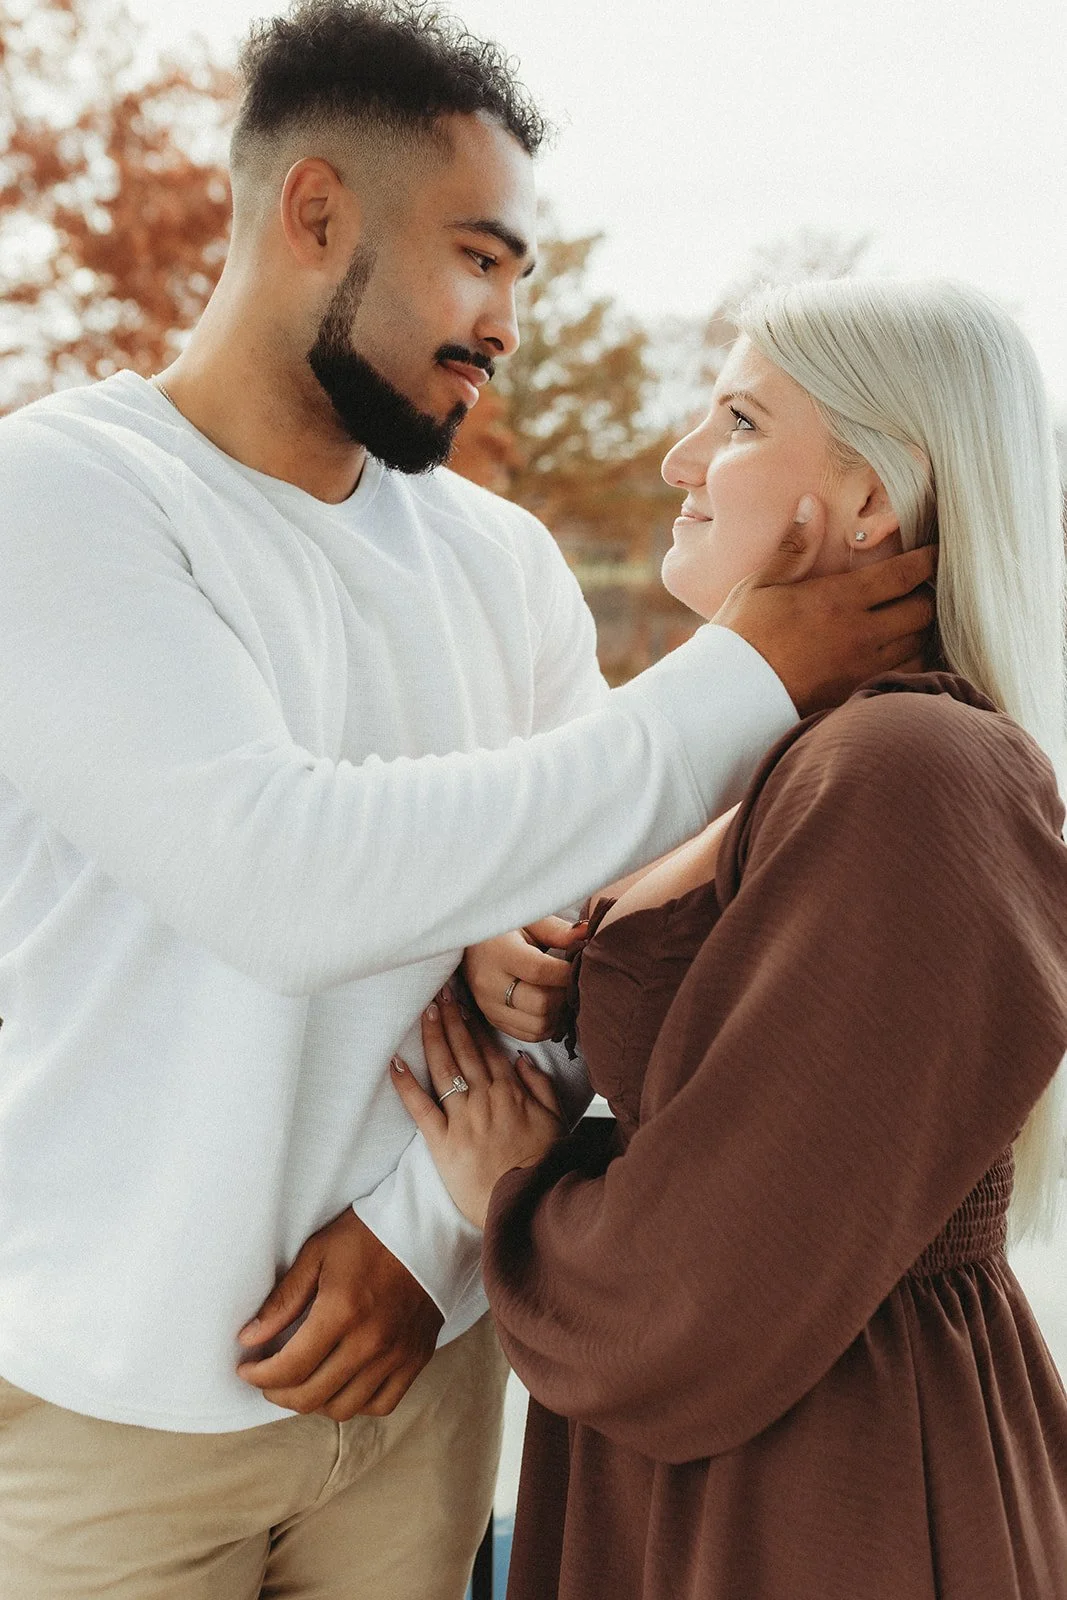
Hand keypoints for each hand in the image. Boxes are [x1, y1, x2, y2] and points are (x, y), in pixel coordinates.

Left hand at [235, 1208, 442, 1419]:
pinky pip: (382, 1404)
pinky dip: (356, 1404)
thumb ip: (283, 1300)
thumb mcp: (318, 1253)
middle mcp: (370, 1341)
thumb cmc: (370, 1234)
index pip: (289, 1367)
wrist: (430, 1227)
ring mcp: (397, 1355)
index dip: (258, 1375)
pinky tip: (341, 1386)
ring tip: (301, 1382)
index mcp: (342, 1311)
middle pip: (312, 1396)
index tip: (246, 1368)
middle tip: (266, 1378)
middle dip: (277, 1393)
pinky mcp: (416, 1359)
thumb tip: (249, 1339)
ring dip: (314, 1403)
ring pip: (344, 1407)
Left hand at [391, 985, 563, 1227]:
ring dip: (433, 1037)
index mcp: (511, 1092)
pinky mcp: (443, 1142)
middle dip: (451, 1018)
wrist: (529, 1203)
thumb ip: (540, 1086)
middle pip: (464, 1050)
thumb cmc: (543, 1165)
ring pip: (444, 1068)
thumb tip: (522, 1057)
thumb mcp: (554, 1120)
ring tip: (425, 1011)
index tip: (463, 1002)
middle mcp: (485, 1098)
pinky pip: (421, 1107)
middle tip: (440, 992)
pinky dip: (406, 1084)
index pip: (487, 1049)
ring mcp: (463, 1118)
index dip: (473, 1023)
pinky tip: (394, 1062)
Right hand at [463, 916, 586, 1041]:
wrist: (468, 944)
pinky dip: (547, 1025)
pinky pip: (528, 1035)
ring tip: (563, 994)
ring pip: (538, 1025)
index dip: (566, 972)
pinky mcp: (492, 1020)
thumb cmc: (502, 928)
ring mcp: (488, 1006)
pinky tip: (552, 1007)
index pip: (540, 971)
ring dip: (559, 1014)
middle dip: (564, 995)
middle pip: (541, 1004)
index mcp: (499, 953)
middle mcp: (490, 983)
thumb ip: (557, 930)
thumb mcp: (528, 920)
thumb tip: (588, 932)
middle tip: (574, 982)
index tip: (579, 964)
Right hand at [714, 496, 937, 715]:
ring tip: (917, 619)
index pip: (904, 574)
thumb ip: (795, 546)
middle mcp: (861, 634)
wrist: (730, 696)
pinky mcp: (858, 694)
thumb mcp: (762, 584)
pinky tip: (905, 654)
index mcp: (840, 599)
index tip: (938, 551)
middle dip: (930, 594)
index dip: (928, 560)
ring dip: (923, 629)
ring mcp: (863, 668)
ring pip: (919, 645)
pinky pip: (904, 676)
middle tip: (926, 586)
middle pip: (922, 610)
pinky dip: (913, 663)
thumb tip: (813, 503)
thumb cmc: (741, 636)